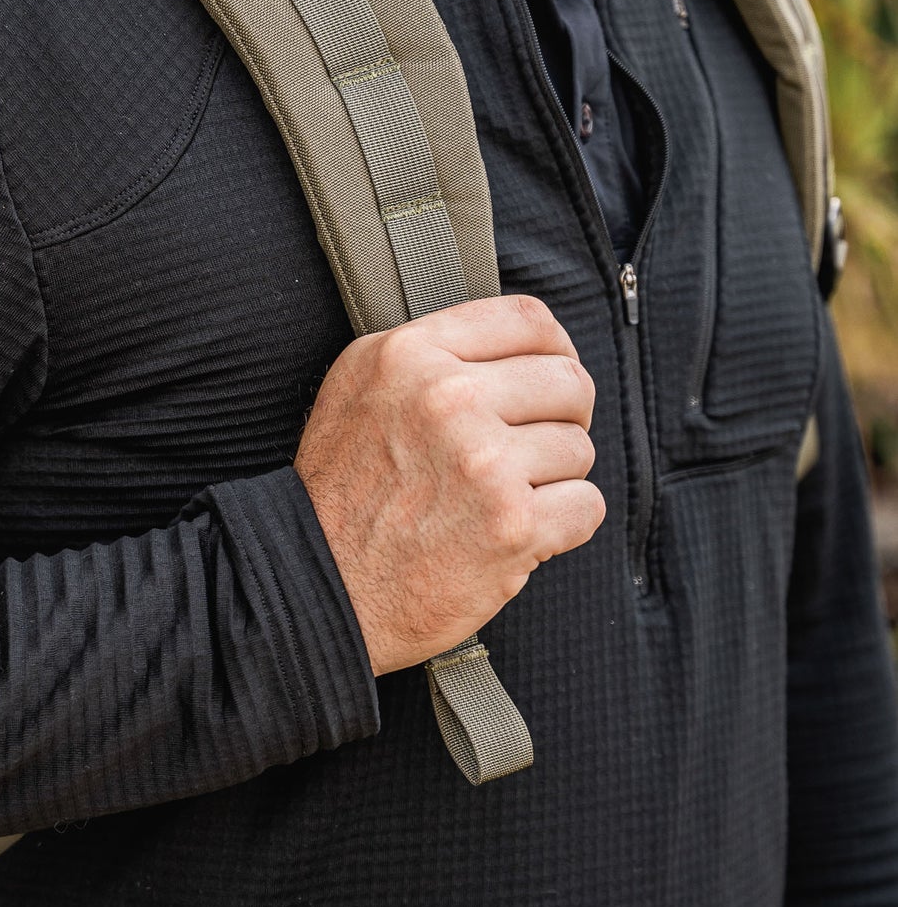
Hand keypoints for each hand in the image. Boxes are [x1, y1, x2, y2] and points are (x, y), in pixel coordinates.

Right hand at [294, 294, 604, 675]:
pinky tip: (517, 531)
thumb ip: (428, 353)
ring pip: (579, 447)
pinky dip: (562, 524)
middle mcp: (447, 399)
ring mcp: (484, 462)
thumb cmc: (340, 492)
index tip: (550, 374)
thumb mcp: (356, 388)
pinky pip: (586, 505)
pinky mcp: (512, 525)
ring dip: (553, 477)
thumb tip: (511, 344)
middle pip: (568, 380)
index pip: (528, 320)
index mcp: (408, 355)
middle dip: (561, 417)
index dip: (554, 348)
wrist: (319, 585)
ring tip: (502, 497)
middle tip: (528, 448)